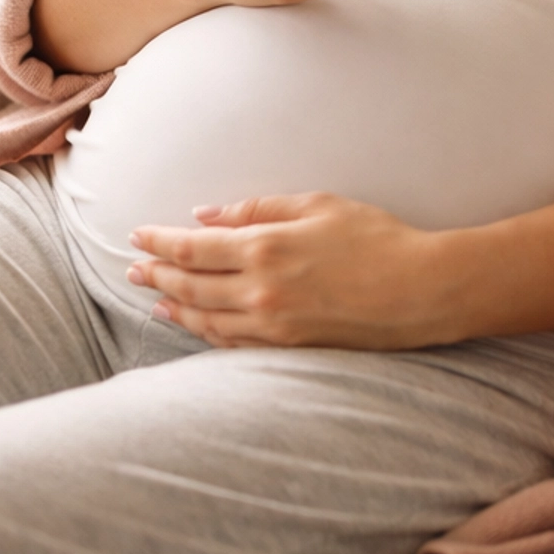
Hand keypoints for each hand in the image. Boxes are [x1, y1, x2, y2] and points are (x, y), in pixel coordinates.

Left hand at [127, 191, 445, 348]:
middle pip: (189, 286)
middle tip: (133, 269)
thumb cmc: (377, 238)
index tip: (137, 236)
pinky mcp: (288, 348)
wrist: (420, 290)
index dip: (159, 242)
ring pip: (205, 319)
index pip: (192, 248)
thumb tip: (206, 216)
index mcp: (265, 248)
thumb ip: (259, 209)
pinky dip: (206, 333)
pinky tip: (196, 325)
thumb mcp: (319, 205)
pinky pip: (232, 343)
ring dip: (174, 309)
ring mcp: (272, 325)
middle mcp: (259, 291)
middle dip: (156, 276)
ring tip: (153, 300)